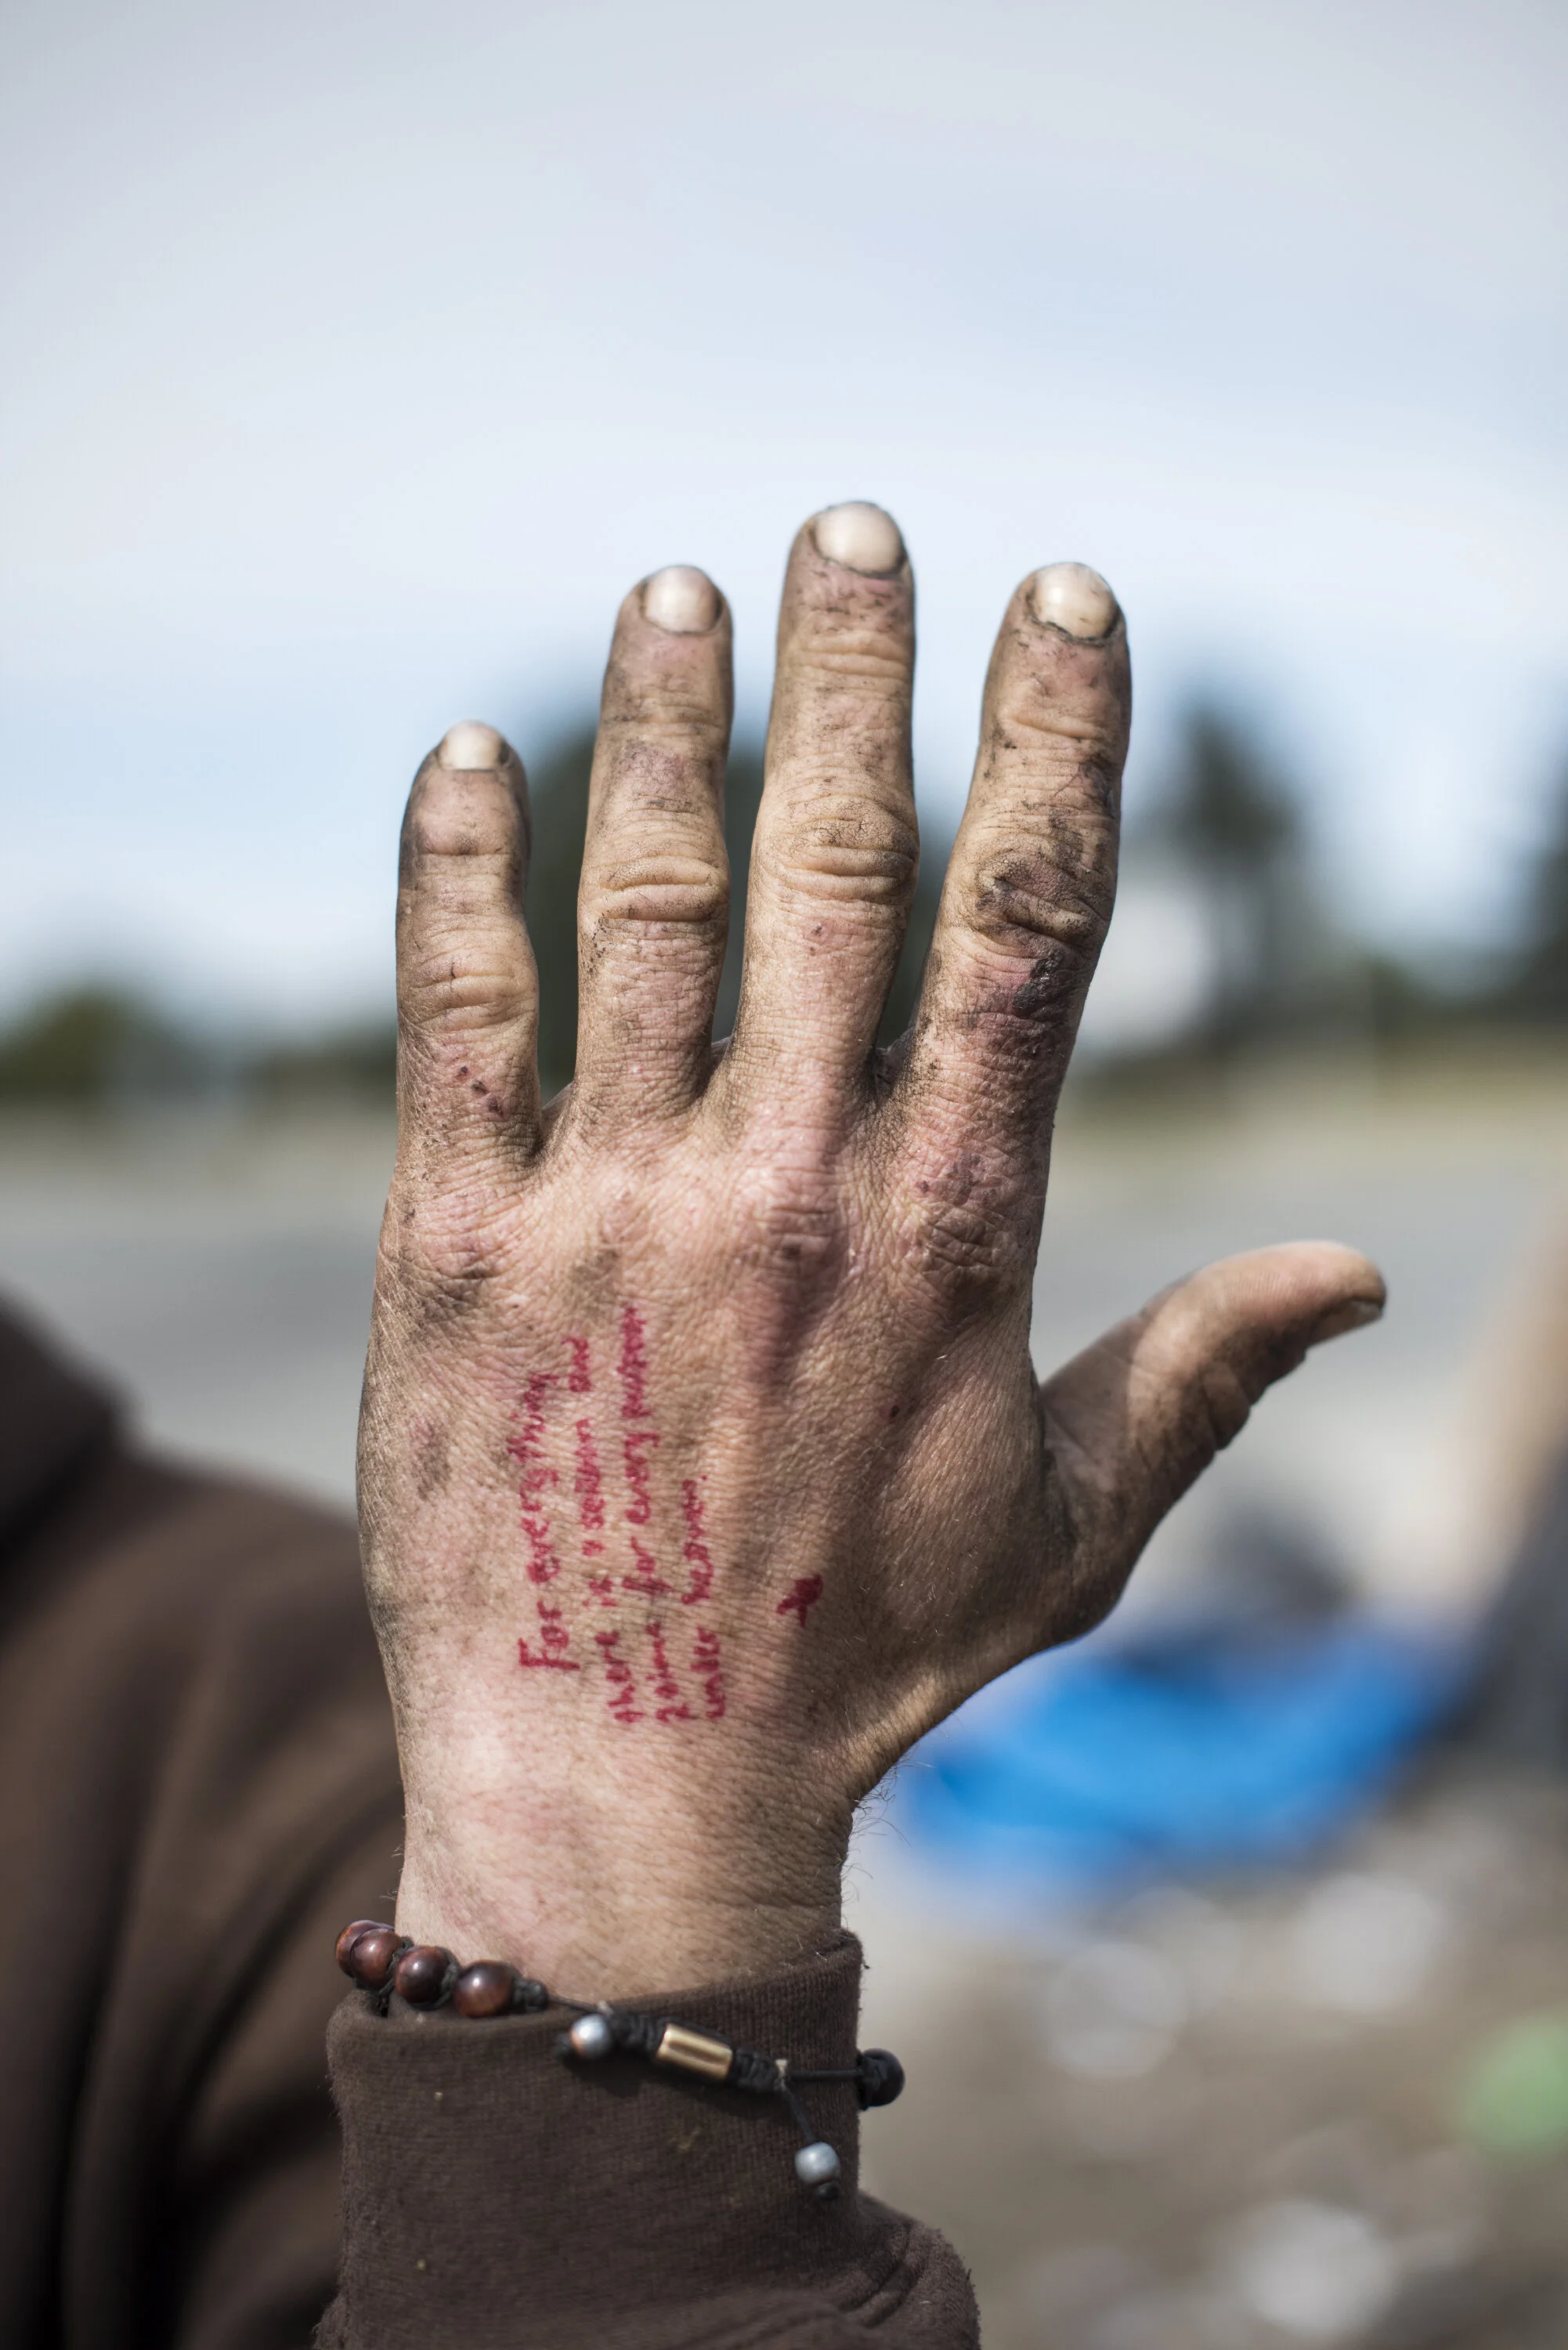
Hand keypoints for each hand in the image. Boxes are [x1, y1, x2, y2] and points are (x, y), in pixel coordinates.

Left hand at [360, 504, 1382, 1994]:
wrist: (624, 1787)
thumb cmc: (865, 1658)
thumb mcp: (1070, 1525)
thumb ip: (1205, 1372)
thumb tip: (1358, 1271)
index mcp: (952, 1226)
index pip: (1027, 922)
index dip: (1057, 739)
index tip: (1063, 599)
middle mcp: (787, 1182)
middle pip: (838, 865)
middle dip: (855, 677)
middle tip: (855, 527)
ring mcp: (609, 1203)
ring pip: (646, 905)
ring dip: (664, 725)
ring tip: (677, 587)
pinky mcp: (453, 1244)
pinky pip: (454, 1016)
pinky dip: (456, 873)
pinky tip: (468, 756)